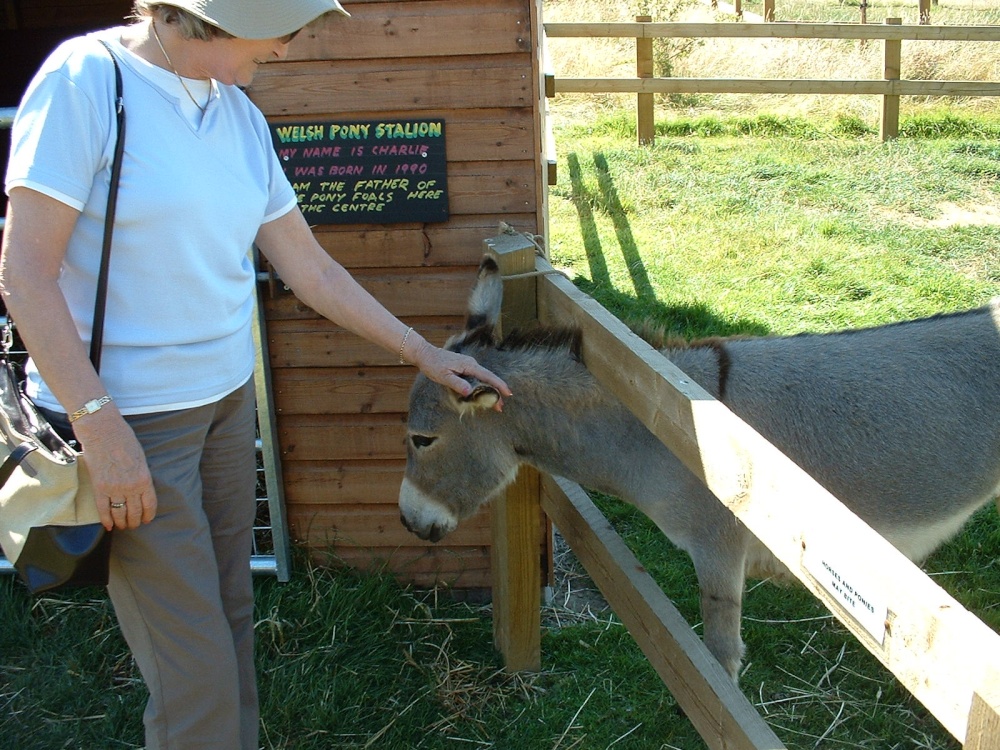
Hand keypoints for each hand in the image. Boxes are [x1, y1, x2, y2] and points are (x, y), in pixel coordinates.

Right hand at [73, 410, 156, 530]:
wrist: (103, 431)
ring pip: (119, 513)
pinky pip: (103, 509)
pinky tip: (108, 526)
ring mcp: (114, 488)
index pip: (150, 504)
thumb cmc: (124, 440)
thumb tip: (140, 488)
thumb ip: (141, 475)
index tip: (146, 520)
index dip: (148, 515)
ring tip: (122, 526)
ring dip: (121, 522)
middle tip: (133, 525)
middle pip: (135, 511)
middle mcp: (131, 486)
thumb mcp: (140, 458)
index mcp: (145, 478)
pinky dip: (106, 519)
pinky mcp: (99, 487)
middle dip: (134, 521)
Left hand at [409, 338, 511, 409]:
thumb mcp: (444, 376)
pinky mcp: (464, 367)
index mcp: (469, 365)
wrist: (425, 354)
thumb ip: (457, 384)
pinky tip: (481, 394)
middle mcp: (471, 364)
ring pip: (482, 378)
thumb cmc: (433, 365)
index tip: (508, 393)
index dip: (499, 385)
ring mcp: (468, 365)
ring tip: (493, 403)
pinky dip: (481, 386)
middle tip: (500, 407)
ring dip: (488, 390)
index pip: (488, 376)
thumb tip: (470, 392)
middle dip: (495, 392)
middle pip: (488, 378)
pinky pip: (476, 378)